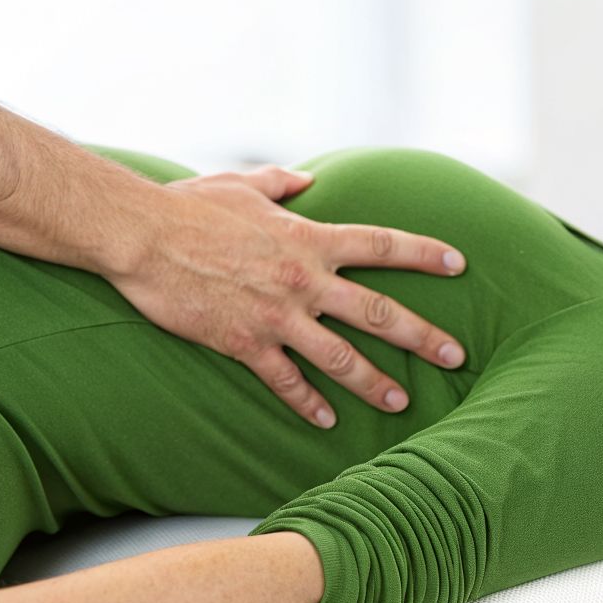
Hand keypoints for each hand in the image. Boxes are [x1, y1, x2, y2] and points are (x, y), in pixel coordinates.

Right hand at [108, 165, 467, 427]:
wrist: (142, 237)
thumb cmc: (189, 205)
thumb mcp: (243, 183)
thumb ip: (283, 184)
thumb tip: (310, 181)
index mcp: (308, 238)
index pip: (381, 245)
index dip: (425, 254)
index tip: (460, 264)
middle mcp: (303, 279)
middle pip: (378, 311)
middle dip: (422, 336)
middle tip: (456, 356)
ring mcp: (277, 315)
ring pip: (340, 357)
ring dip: (374, 382)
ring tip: (401, 401)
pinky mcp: (245, 344)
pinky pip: (285, 380)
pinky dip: (307, 402)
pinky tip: (326, 420)